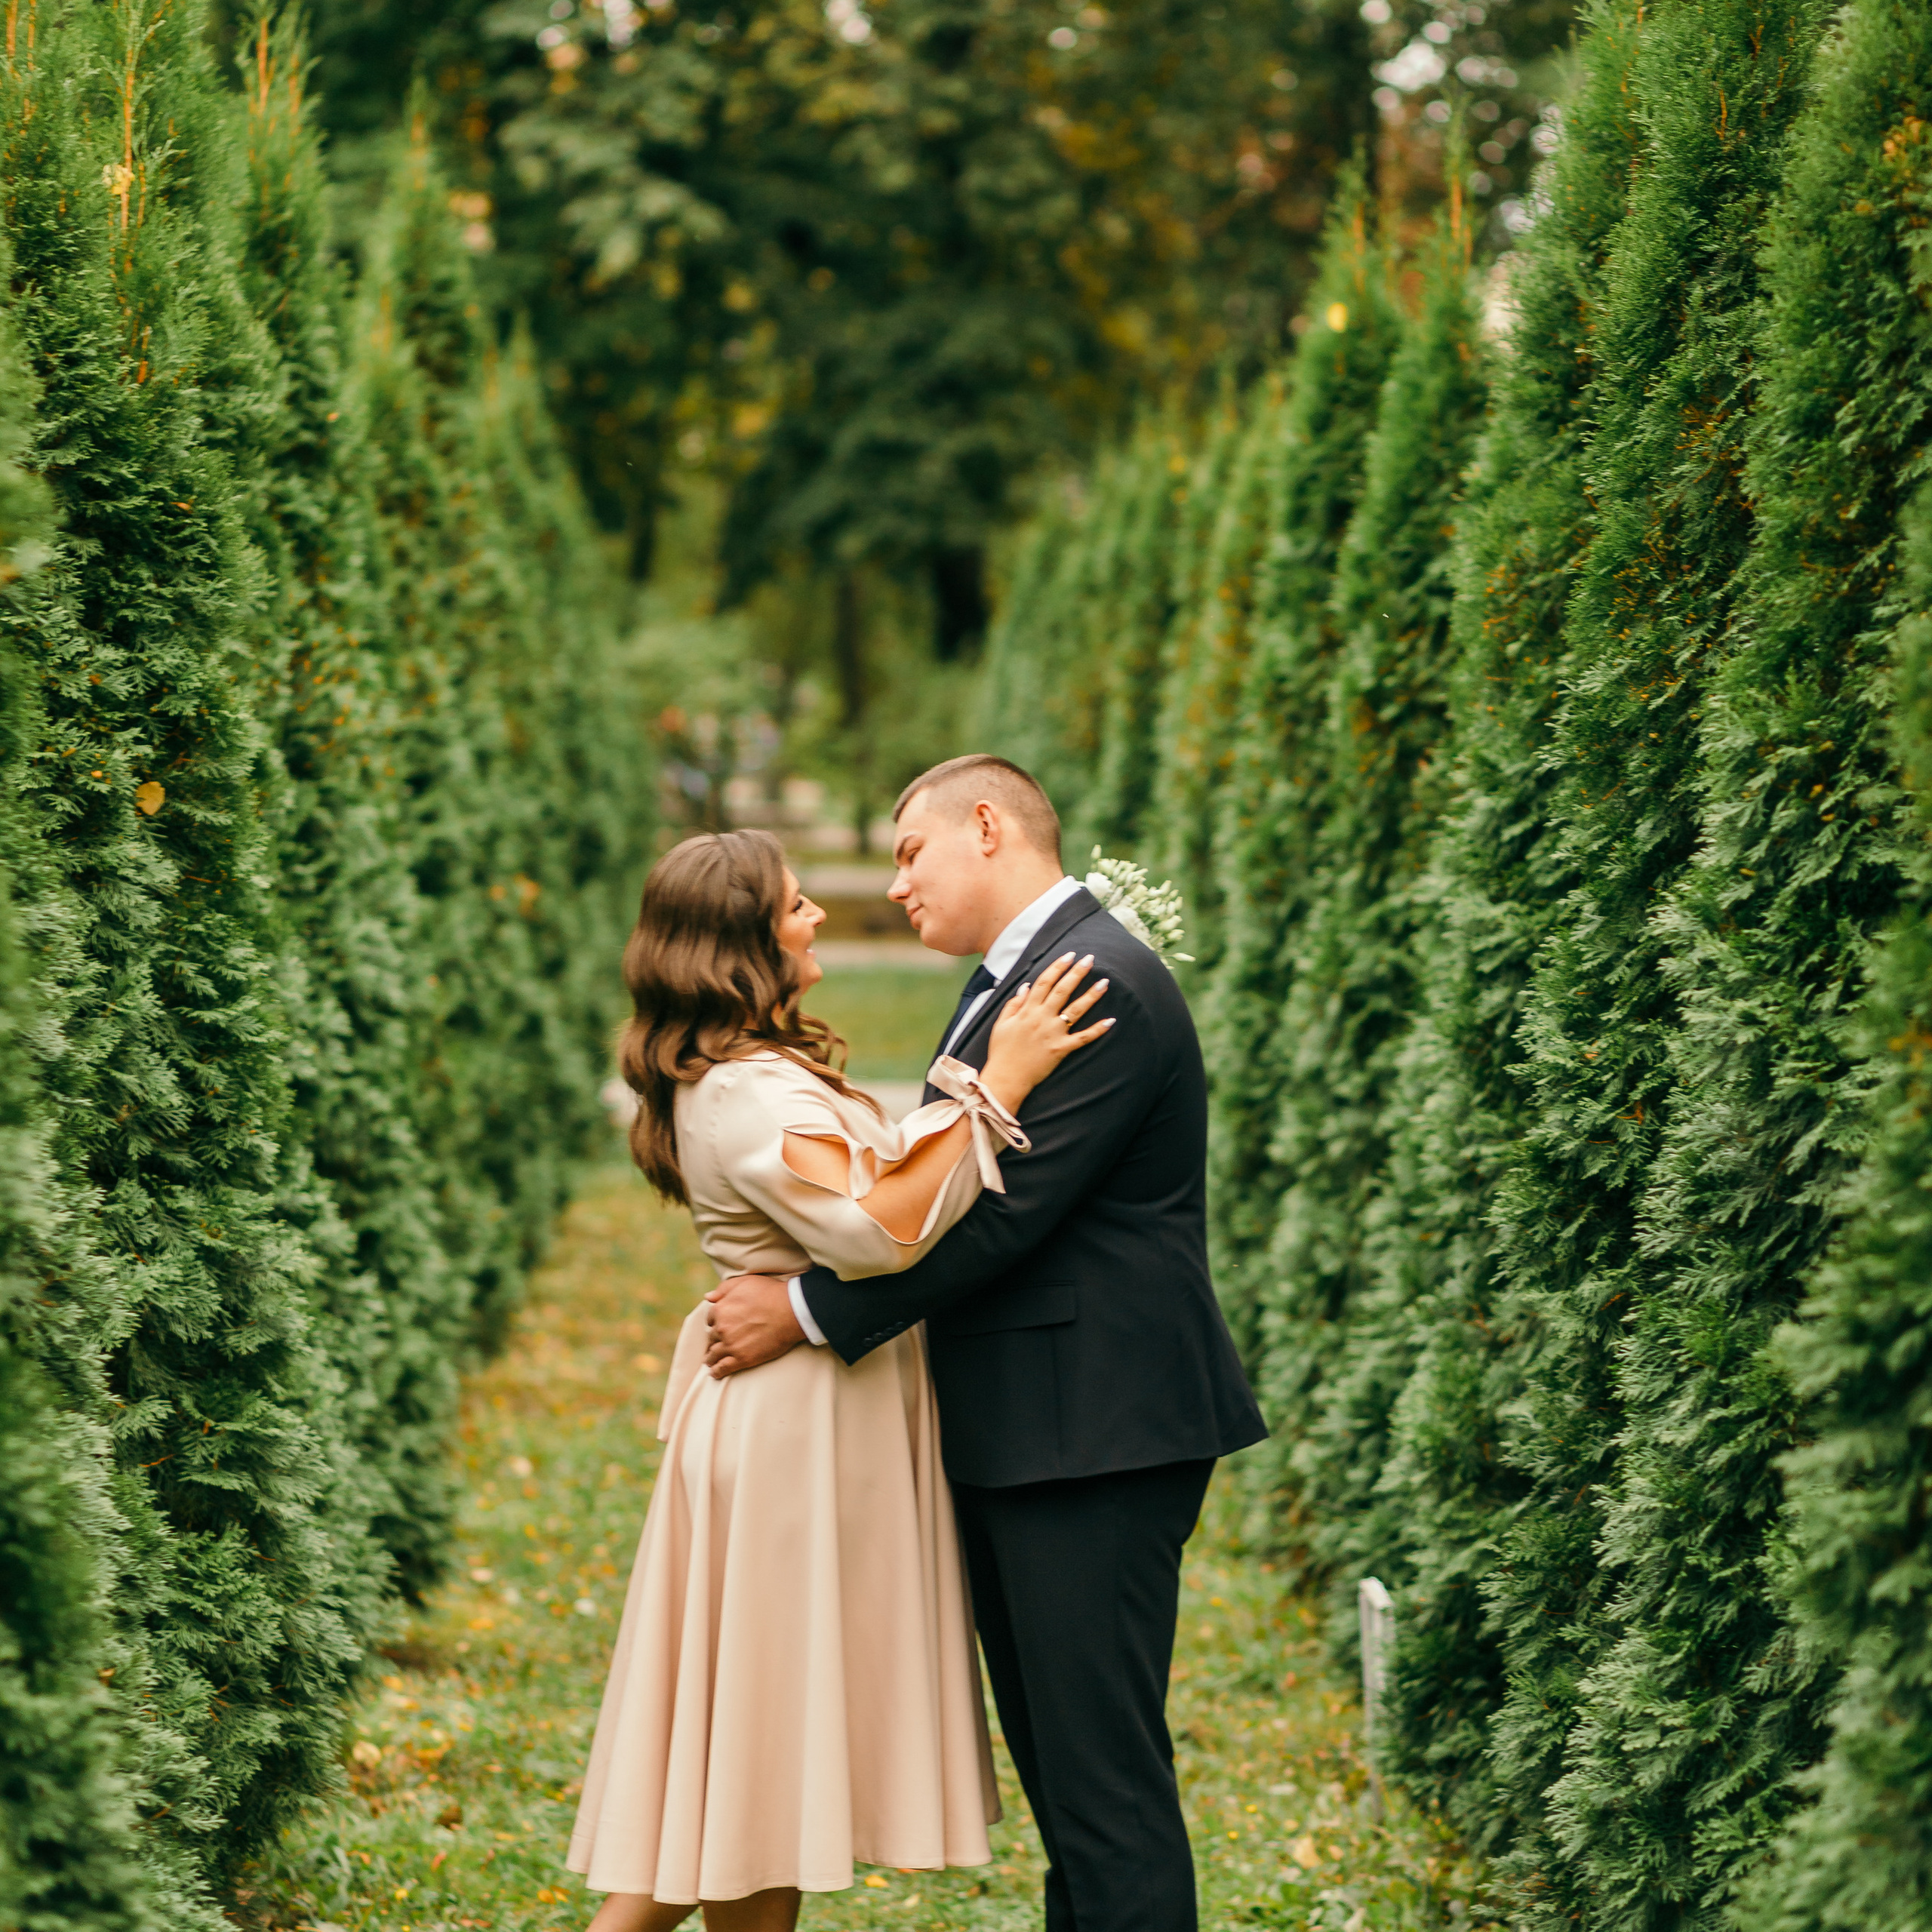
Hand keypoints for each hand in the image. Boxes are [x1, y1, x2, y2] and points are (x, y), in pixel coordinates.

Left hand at [704, 1272, 804, 1376]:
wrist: (791, 1311)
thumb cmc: (770, 1293)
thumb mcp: (744, 1282)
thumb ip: (723, 1289)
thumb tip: (708, 1297)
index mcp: (720, 1309)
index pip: (711, 1319)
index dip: (715, 1322)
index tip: (719, 1326)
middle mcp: (722, 1328)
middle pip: (712, 1337)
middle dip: (713, 1340)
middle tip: (714, 1345)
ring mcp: (731, 1345)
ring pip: (714, 1354)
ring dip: (711, 1358)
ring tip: (710, 1362)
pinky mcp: (742, 1359)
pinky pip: (723, 1368)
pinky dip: (716, 1372)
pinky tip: (714, 1374)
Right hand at [980, 951, 1114, 1110]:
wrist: (1006, 1078)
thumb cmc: (1002, 1052)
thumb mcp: (1001, 1024)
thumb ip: (1013, 1004)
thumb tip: (1025, 986)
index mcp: (1027, 1010)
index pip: (1044, 982)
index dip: (1057, 967)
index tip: (1069, 956)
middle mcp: (1041, 1018)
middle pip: (1062, 990)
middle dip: (1076, 973)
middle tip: (1090, 959)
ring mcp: (1053, 1033)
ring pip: (1075, 1010)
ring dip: (1091, 995)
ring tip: (1105, 982)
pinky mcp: (1060, 1049)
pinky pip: (1082, 1038)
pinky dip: (1097, 1030)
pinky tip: (1111, 1021)